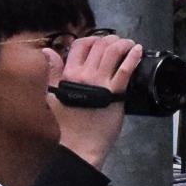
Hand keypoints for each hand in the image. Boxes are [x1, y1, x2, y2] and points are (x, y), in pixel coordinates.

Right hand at [50, 31, 139, 167]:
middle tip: (117, 43)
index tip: (98, 43)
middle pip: (99, 45)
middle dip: (110, 39)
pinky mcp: (116, 93)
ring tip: (128, 44)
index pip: (80, 44)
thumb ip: (52, 71)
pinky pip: (126, 69)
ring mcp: (101, 83)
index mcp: (69, 74)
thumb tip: (47, 51)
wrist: (79, 146)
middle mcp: (85, 75)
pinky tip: (137, 51)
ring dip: (123, 43)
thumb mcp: (53, 94)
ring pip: (113, 52)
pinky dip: (133, 56)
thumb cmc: (67, 124)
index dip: (91, 39)